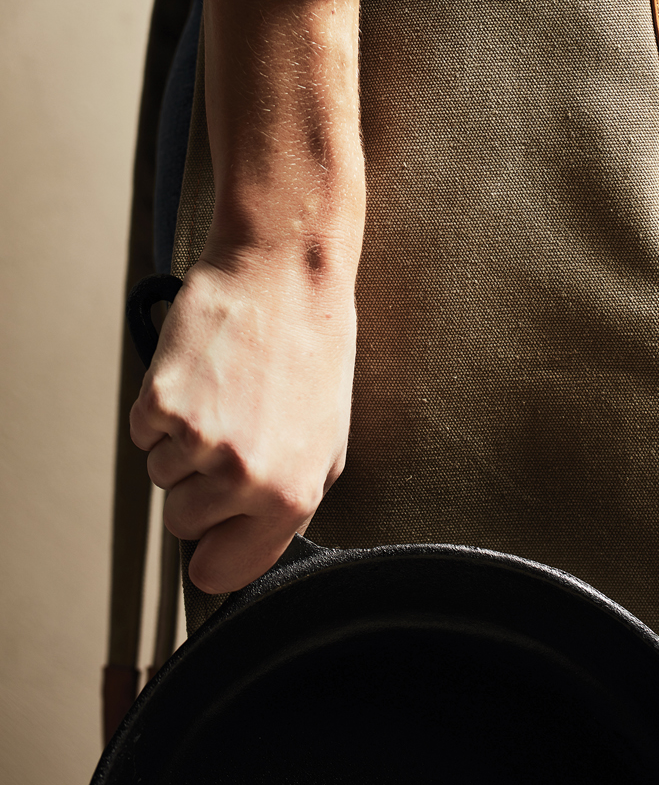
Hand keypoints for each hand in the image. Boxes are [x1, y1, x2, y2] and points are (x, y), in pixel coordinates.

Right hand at [130, 233, 358, 593]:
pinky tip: (202, 376)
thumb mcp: (327, 442)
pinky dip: (161, 408)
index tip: (214, 532)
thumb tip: (247, 545)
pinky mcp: (161, 403)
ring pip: (160, 476)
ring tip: (226, 394)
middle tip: (231, 435)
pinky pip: (142, 433)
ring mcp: (199, 441)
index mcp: (289, 496)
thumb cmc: (312, 349)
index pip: (222, 572)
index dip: (214, 551)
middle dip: (198, 489)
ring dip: (182, 443)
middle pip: (182, 524)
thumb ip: (286, 504)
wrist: (285, 275)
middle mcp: (243, 477)